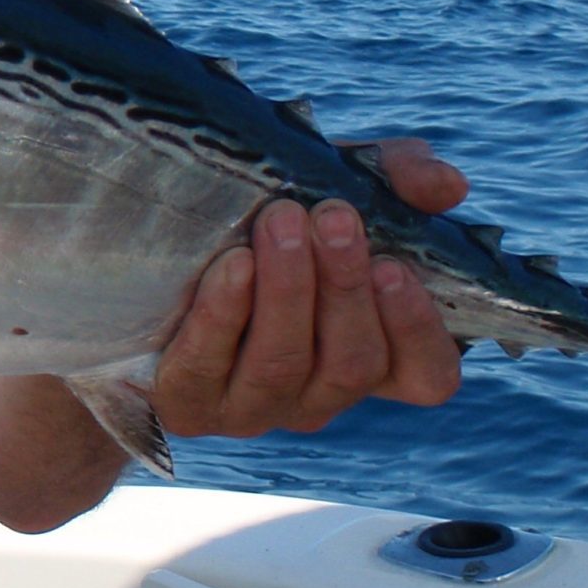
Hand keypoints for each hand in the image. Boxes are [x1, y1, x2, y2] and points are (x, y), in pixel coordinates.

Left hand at [153, 138, 466, 438]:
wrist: (140, 256)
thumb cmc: (256, 221)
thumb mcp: (325, 187)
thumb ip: (392, 179)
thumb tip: (447, 184)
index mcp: (367, 352)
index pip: (427, 375)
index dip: (420, 330)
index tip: (395, 265)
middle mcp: (318, 393)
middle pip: (352, 363)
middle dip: (343, 287)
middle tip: (333, 216)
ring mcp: (253, 407)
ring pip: (284, 366)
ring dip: (287, 290)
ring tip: (280, 220)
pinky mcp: (188, 404)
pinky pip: (209, 368)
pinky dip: (224, 314)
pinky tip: (231, 265)